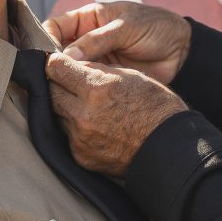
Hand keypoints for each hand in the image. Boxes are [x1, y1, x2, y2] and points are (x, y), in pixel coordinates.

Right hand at [43, 2, 190, 84]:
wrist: (182, 51)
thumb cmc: (156, 28)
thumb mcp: (127, 27)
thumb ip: (98, 40)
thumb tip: (66, 55)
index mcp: (88, 19)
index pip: (55, 27)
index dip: (46, 40)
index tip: (46, 56)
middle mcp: (86, 40)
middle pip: (57, 52)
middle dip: (52, 64)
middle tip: (50, 78)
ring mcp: (94, 61)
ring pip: (69, 71)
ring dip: (65, 80)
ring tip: (62, 91)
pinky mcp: (103, 79)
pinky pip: (85, 85)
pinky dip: (80, 91)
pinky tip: (77, 99)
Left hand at [45, 53, 187, 177]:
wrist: (170, 149)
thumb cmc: (157, 108)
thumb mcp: (131, 77)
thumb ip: (98, 71)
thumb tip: (75, 66)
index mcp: (96, 88)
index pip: (55, 68)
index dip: (58, 63)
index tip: (61, 64)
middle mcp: (83, 114)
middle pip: (50, 92)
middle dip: (60, 86)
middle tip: (74, 85)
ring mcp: (80, 138)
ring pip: (58, 115)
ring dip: (68, 108)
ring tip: (90, 108)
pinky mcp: (81, 157)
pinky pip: (69, 137)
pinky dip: (77, 130)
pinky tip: (97, 128)